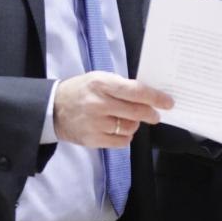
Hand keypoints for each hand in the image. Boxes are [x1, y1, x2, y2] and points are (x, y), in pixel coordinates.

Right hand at [54, 71, 173, 147]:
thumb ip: (120, 85)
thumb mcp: (98, 78)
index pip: (135, 91)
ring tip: (129, 119)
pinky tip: (120, 129)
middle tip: (155, 114)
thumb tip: (147, 94)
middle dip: (151, 114)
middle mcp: (99, 103)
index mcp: (102, 84)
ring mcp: (96, 123)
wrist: (53, 109)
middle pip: (136, 111)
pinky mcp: (93, 140)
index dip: (155, 97)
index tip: (168, 102)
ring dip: (135, 124)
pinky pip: (121, 142)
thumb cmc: (81, 90)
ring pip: (130, 128)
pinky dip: (125, 136)